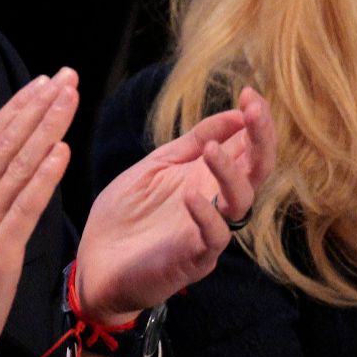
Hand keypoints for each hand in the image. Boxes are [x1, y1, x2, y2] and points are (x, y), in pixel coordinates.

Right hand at [0, 69, 77, 356]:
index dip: (15, 109)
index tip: (41, 84)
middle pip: (3, 146)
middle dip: (37, 108)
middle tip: (65, 77)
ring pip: (15, 169)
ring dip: (46, 129)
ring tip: (69, 99)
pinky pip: (23, 209)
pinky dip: (43, 178)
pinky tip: (61, 151)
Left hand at [74, 87, 276, 324]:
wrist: (95, 263)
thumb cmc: (125, 215)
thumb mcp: (156, 166)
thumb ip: (191, 142)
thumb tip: (232, 114)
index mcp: (208, 177)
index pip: (246, 146)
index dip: (255, 121)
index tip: (250, 94)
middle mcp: (216, 202)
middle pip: (257, 170)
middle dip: (261, 139)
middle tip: (255, 110)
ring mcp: (208, 231)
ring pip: (241, 202)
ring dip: (230, 173)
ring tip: (211, 151)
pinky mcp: (194, 259)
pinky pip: (214, 237)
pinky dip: (206, 216)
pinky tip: (191, 196)